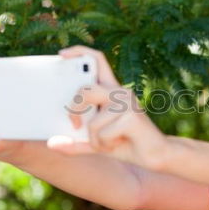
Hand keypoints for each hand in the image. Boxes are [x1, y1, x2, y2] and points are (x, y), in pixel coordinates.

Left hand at [47, 45, 169, 170]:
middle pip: (85, 89)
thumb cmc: (125, 144)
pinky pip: (102, 133)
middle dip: (73, 109)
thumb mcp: (96, 142)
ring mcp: (127, 102)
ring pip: (92, 121)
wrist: (157, 157)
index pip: (97, 60)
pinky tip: (117, 144)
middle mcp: (120, 92)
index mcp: (111, 91)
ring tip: (108, 143)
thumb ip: (75, 142)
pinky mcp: (132, 117)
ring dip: (95, 140)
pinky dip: (104, 145)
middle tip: (74, 124)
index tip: (61, 54)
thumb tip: (52, 144)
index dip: (80, 52)